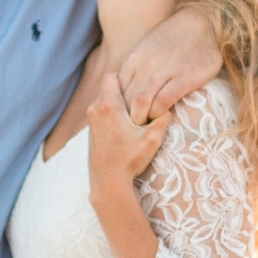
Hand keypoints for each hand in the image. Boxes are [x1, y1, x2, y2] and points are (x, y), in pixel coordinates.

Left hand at [87, 72, 168, 197]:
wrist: (108, 181)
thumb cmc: (130, 160)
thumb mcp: (152, 139)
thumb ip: (161, 119)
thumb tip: (168, 105)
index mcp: (109, 107)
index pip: (111, 76)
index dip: (124, 77)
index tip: (137, 85)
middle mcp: (96, 110)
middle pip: (107, 86)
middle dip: (121, 89)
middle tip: (138, 97)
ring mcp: (91, 120)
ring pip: (102, 99)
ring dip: (115, 101)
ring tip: (132, 112)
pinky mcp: (90, 129)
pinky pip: (99, 111)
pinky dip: (109, 113)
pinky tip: (123, 125)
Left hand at [118, 3, 221, 123]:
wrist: (198, 23)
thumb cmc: (171, 39)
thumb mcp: (145, 48)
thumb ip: (134, 67)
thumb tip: (121, 87)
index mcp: (134, 59)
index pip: (116, 90)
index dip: (117, 108)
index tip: (122, 118)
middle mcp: (146, 64)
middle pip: (126, 98)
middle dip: (126, 117)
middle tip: (132, 130)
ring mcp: (165, 69)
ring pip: (141, 100)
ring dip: (141, 118)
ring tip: (145, 128)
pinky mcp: (184, 77)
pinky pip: (164, 100)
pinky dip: (159, 113)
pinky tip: (163, 117)